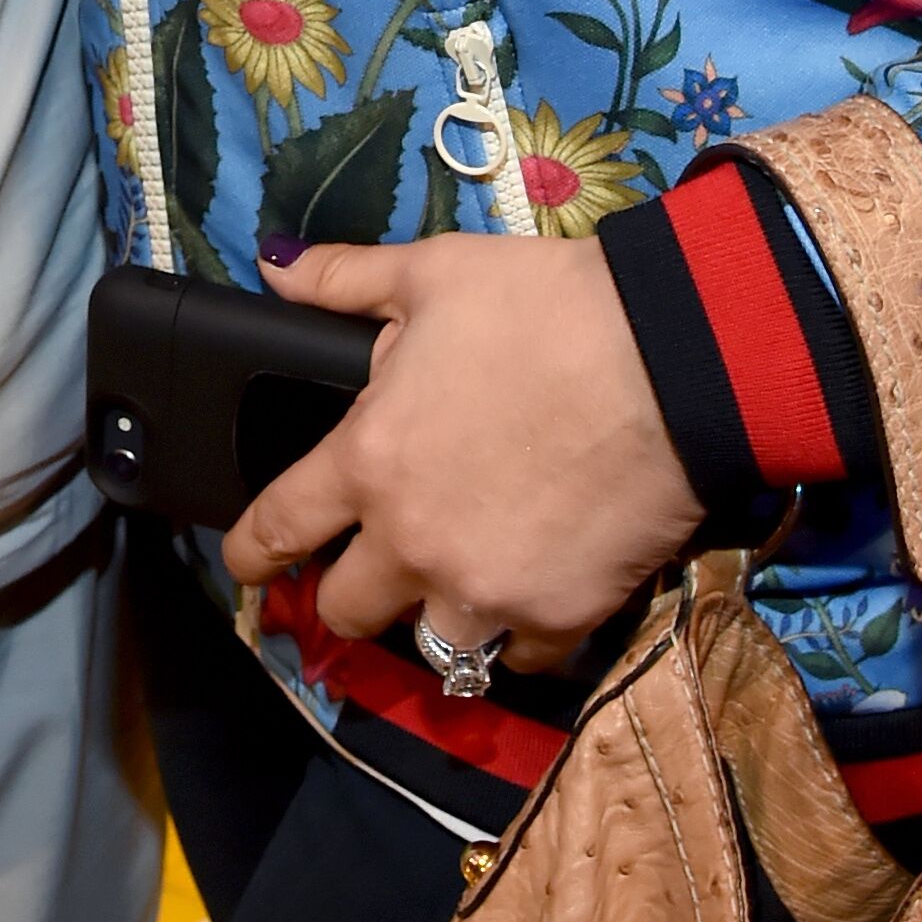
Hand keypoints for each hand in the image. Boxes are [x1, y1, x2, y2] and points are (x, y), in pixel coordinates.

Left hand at [220, 235, 702, 670]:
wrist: (672, 358)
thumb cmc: (545, 308)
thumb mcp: (433, 273)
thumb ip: (344, 280)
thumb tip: (274, 265)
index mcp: (366, 461)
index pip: (277, 528)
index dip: (250, 553)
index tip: (248, 565)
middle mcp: (410, 542)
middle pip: (344, 610)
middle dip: (349, 593)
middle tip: (378, 566)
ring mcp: (483, 590)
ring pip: (430, 643)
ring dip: (437, 615)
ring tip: (464, 583)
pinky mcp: (557, 618)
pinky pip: (518, 656)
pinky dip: (518, 635)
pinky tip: (533, 597)